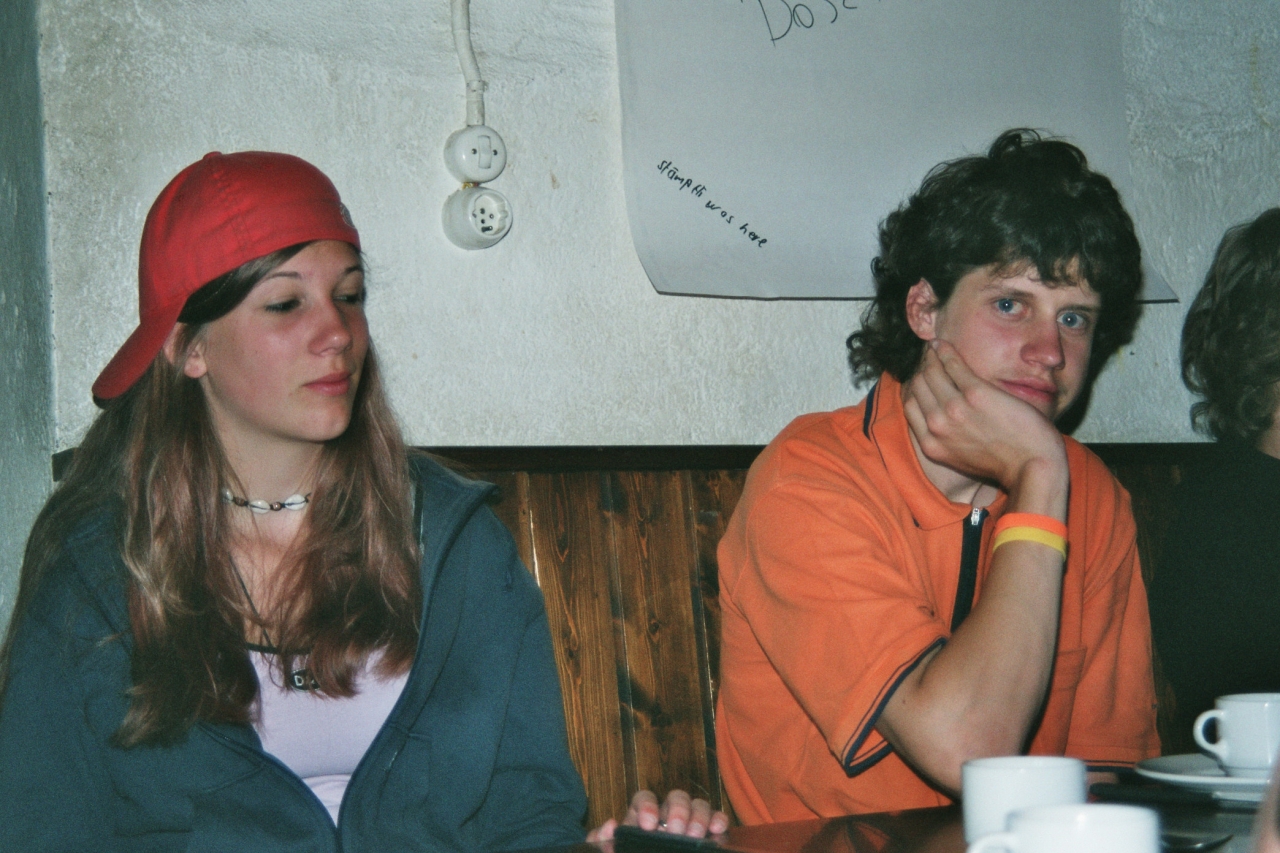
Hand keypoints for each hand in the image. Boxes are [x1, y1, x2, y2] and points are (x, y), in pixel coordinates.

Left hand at [586, 790, 728, 841]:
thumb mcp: (613, 849)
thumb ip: (603, 841)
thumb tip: (610, 826)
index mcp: (642, 817)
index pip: (644, 799)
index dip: (648, 806)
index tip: (648, 825)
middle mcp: (667, 816)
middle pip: (676, 797)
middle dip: (677, 810)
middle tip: (676, 831)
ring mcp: (689, 824)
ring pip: (697, 805)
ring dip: (699, 816)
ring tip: (695, 835)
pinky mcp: (708, 835)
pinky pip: (716, 820)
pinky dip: (718, 820)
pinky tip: (717, 830)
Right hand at [902, 341, 1066, 500]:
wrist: (1033, 465)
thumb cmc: (1004, 463)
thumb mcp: (961, 458)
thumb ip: (946, 438)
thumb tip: (940, 418)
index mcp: (931, 444)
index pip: (910, 405)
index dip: (917, 388)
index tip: (925, 379)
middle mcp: (937, 426)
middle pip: (918, 386)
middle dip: (922, 370)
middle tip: (930, 359)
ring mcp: (955, 409)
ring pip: (931, 372)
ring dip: (932, 357)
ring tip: (935, 348)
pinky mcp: (976, 393)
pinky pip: (952, 364)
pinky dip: (945, 351)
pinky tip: (942, 344)